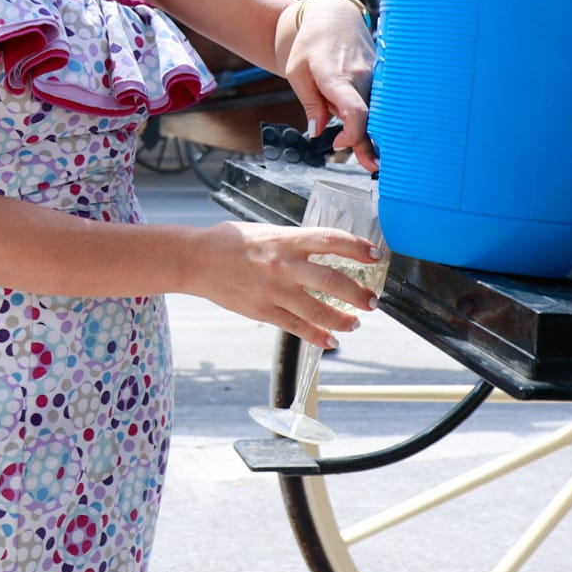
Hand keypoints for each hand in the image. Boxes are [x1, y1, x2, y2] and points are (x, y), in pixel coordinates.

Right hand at [186, 220, 380, 347]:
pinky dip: (318, 336)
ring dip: (343, 320)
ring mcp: (274, 291)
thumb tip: (324, 249)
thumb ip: (294, 243)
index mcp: (286, 240)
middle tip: (373, 301)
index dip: (357, 247)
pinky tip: (331, 340)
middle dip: (358, 294)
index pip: (331, 241)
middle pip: (332, 281)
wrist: (197, 260)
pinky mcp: (263, 311)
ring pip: (318, 311)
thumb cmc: (231, 242)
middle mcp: (283, 265)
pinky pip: (297, 327)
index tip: (375, 255)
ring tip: (355, 323)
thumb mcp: (267, 232)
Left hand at [286, 0, 377, 170]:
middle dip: (370, 143)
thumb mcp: (297, 73)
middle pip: (370, 117)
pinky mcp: (380, 77)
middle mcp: (362, 77)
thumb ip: (310, 103)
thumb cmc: (309, 45)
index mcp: (337, 77)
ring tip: (375, 159)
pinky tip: (379, 137)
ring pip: (378, 111)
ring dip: (376, 133)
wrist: (332, 17)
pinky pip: (381, 102)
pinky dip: (378, 119)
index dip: (352, 134)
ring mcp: (375, 76)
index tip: (338, 145)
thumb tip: (317, 131)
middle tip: (372, 167)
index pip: (355, 112)